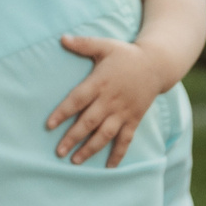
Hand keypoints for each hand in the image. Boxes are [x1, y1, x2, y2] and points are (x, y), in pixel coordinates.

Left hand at [48, 36, 168, 166]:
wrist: (157, 65)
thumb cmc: (126, 55)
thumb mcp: (105, 45)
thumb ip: (84, 44)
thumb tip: (62, 38)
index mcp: (100, 82)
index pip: (78, 100)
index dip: (63, 113)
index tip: (48, 125)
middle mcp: (111, 100)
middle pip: (90, 121)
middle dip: (73, 137)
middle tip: (58, 152)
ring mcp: (124, 111)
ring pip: (106, 134)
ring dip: (91, 148)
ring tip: (75, 161)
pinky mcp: (134, 119)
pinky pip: (126, 139)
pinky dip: (119, 153)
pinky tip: (109, 167)